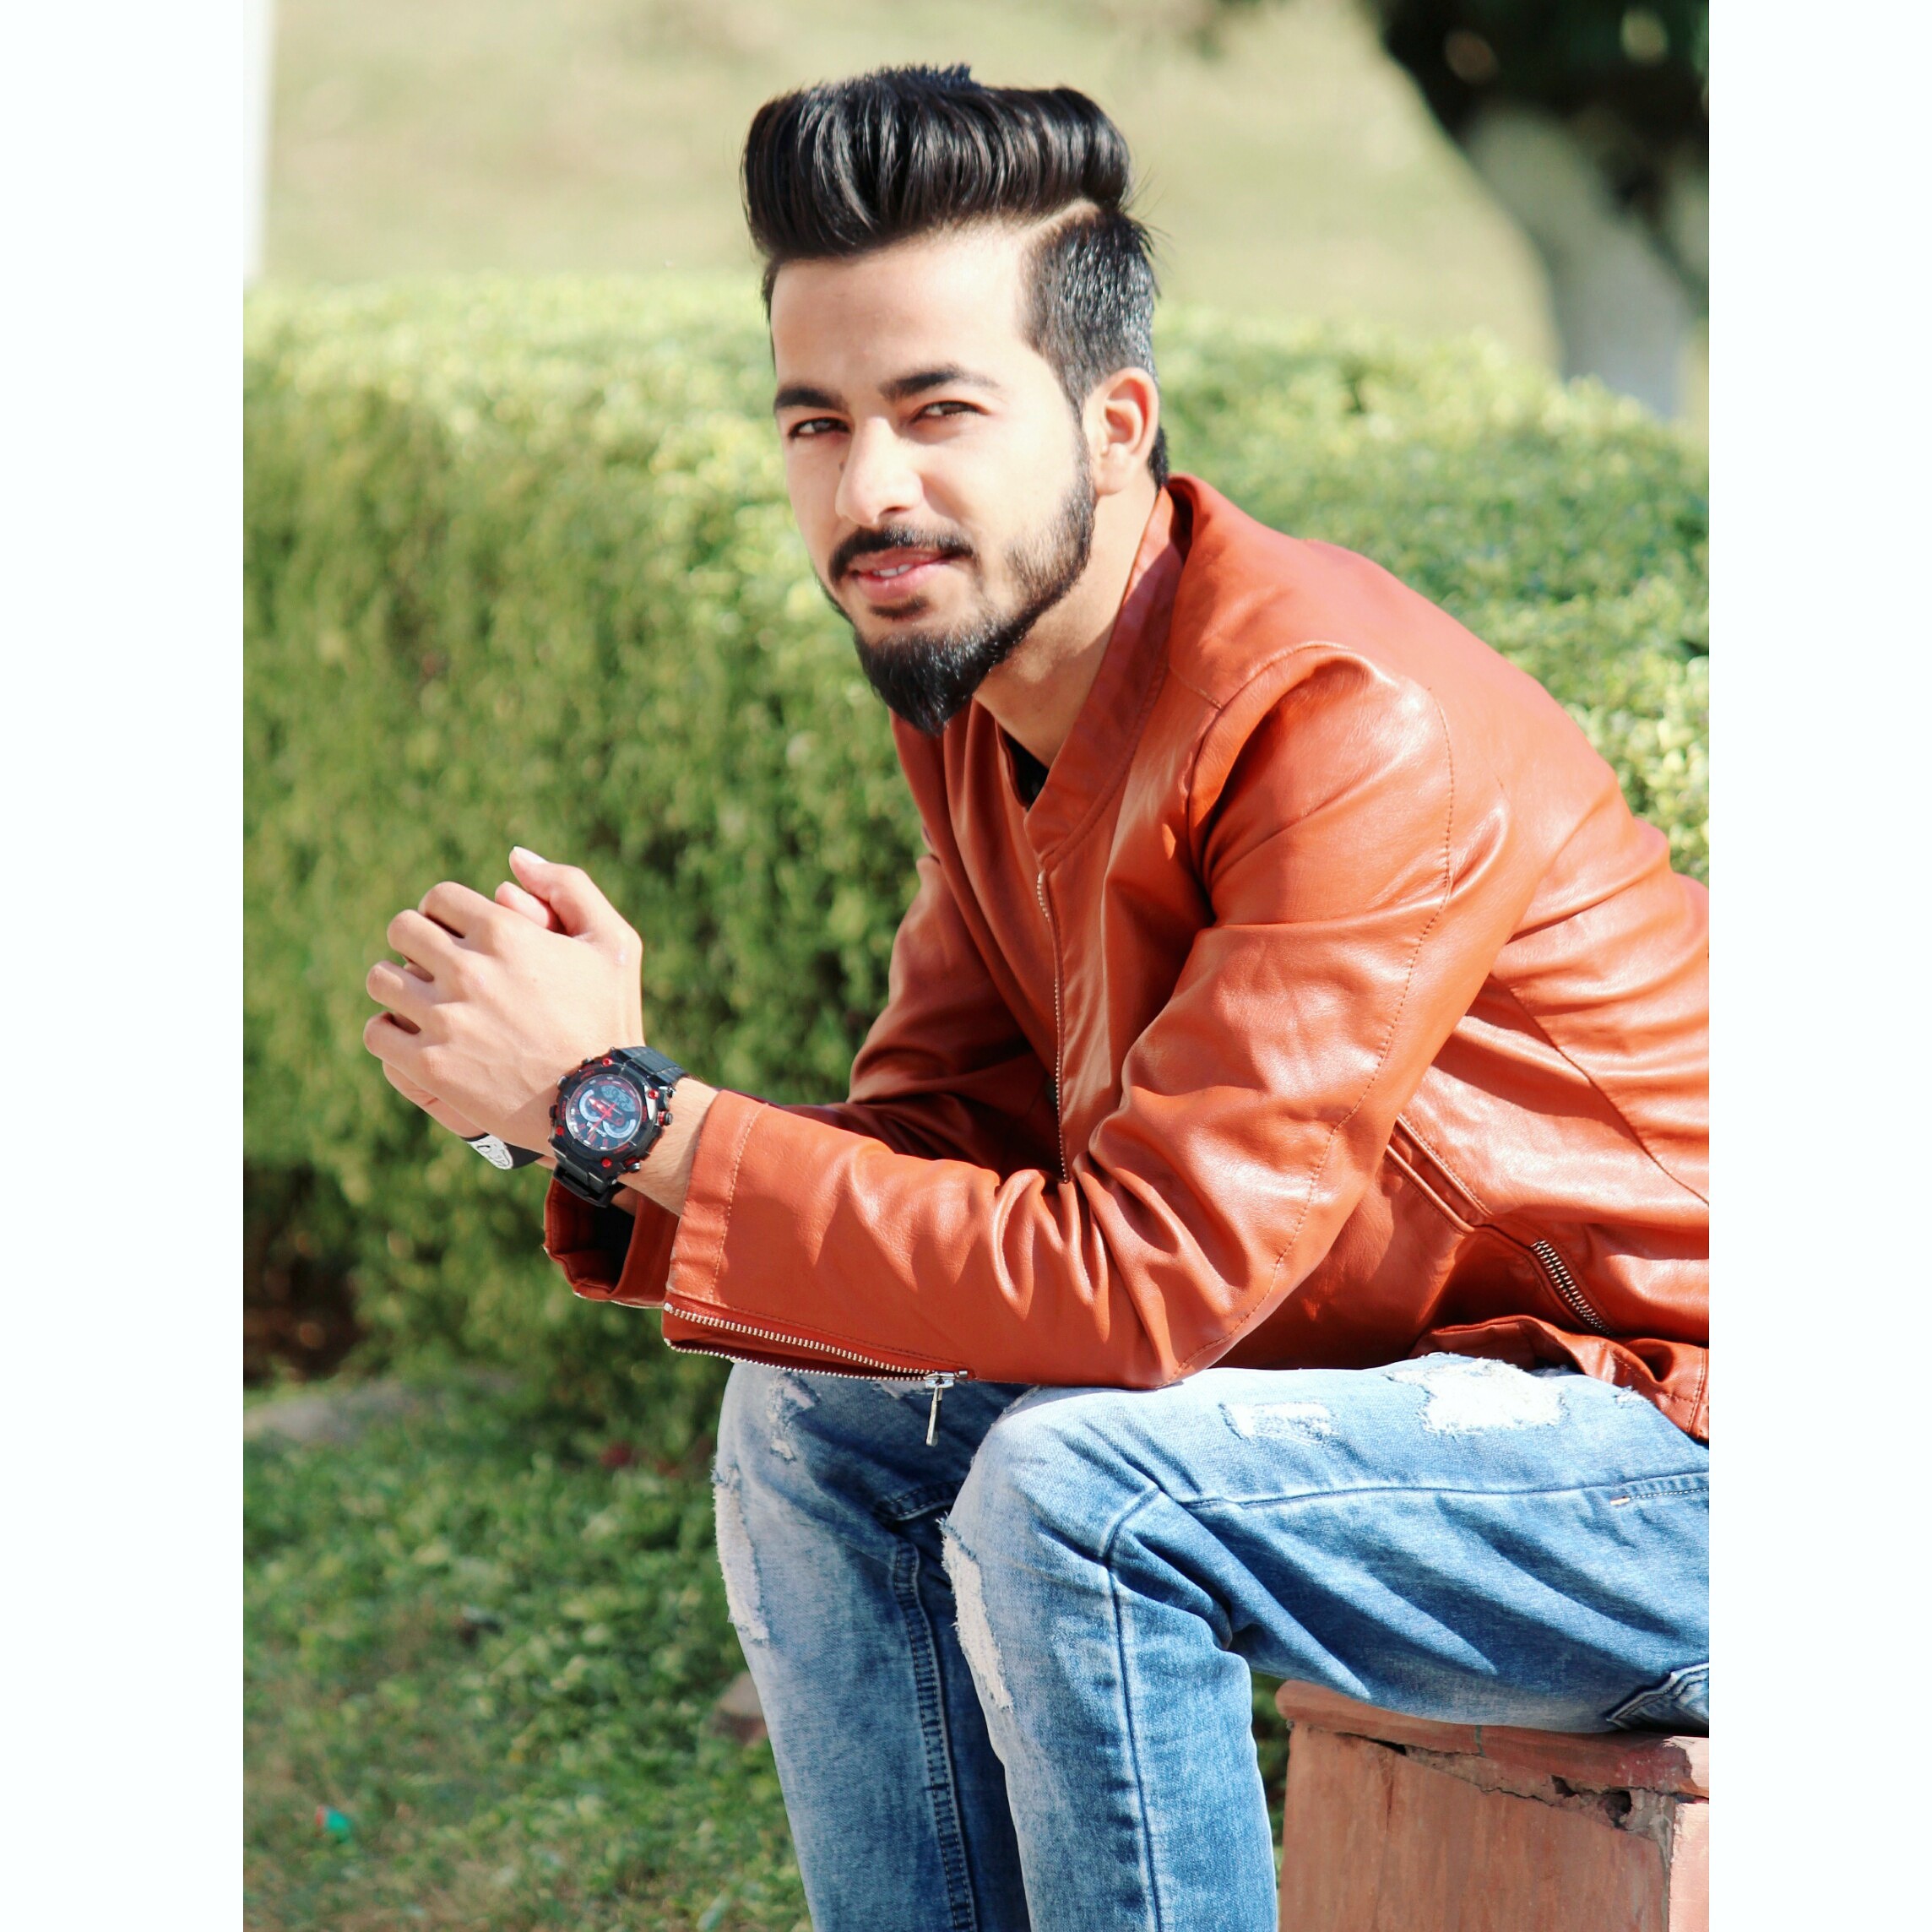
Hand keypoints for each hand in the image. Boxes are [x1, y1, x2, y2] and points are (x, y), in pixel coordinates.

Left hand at [364, 848, 645, 1154]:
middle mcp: (468, 969)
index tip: (453, 934)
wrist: (602, 1103)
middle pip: (401, 930)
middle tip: (431, 965)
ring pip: (380, 979)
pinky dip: (387, 1031)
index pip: (438, 899)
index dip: (444, 913)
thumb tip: (514, 857)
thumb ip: (568, 886)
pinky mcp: (431, 1064)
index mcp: (504, 932)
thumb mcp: (613, 941)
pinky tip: (410, 1036)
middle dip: (414, 942)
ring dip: (395, 984)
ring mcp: (445, 1018)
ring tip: (417, 1000)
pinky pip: (377, 1032)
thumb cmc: (610, 1018)